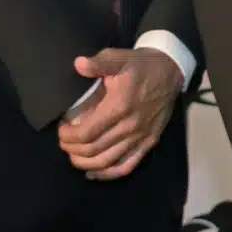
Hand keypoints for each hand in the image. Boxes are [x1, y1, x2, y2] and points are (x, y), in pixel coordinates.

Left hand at [58, 48, 182, 179]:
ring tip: (74, 156)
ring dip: (85, 163)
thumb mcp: (119, 58)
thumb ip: (98, 63)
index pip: (86, 133)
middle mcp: (130, 127)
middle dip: (72, 149)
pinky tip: (94, 173)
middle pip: (93, 150)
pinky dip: (108, 174)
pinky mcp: (149, 142)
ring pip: (107, 162)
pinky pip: (127, 166)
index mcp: (119, 107)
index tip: (61, 130)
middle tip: (64, 142)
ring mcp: (141, 137)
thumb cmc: (140, 65)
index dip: (68, 136)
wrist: (170, 71)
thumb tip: (78, 64)